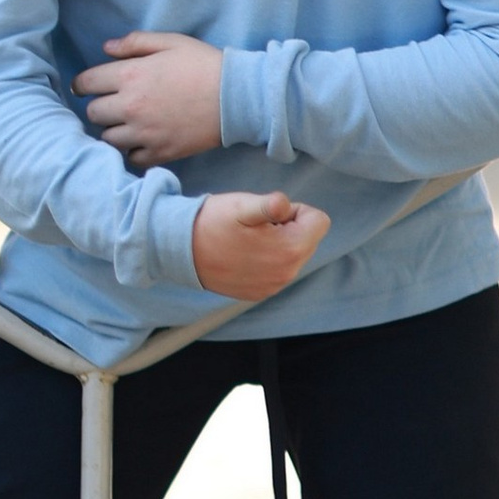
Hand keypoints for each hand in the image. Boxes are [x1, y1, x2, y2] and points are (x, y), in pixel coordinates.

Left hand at [76, 31, 225, 166]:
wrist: (237, 97)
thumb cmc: (204, 64)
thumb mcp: (170, 42)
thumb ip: (135, 42)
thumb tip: (106, 48)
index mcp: (130, 76)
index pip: (86, 83)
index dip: (82, 84)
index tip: (85, 86)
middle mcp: (130, 107)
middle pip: (93, 113)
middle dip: (98, 106)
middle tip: (109, 103)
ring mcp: (144, 133)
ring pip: (107, 139)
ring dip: (112, 130)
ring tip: (124, 123)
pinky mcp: (160, 152)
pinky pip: (131, 157)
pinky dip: (131, 150)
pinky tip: (141, 140)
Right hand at [190, 191, 330, 303]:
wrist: (180, 251)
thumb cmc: (212, 222)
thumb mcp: (241, 205)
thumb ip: (270, 205)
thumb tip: (286, 206)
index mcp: (290, 250)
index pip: (319, 221)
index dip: (295, 211)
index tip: (269, 214)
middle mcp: (287, 273)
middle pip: (308, 239)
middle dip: (288, 228)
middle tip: (257, 226)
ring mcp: (274, 286)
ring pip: (293, 255)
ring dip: (278, 244)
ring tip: (248, 240)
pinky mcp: (260, 293)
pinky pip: (278, 270)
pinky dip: (267, 260)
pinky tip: (243, 254)